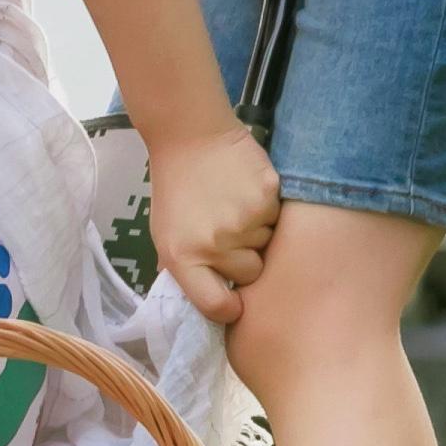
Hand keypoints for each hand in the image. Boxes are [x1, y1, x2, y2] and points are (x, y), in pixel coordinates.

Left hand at [148, 122, 282, 324]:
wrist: (190, 137)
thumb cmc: (176, 189)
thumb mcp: (166, 234)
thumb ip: (187, 270)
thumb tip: (213, 304)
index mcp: (183, 256)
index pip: (216, 305)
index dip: (230, 308)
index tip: (235, 301)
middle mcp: (215, 243)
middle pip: (251, 274)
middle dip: (246, 258)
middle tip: (229, 231)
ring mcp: (245, 219)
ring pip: (269, 245)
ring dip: (258, 231)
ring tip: (235, 206)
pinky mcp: (268, 196)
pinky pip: (279, 218)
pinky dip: (268, 209)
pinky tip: (246, 191)